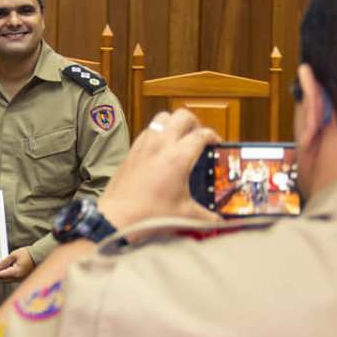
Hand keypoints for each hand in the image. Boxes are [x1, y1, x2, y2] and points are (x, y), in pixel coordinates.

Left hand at [0, 247, 34, 280]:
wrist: (39, 255)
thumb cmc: (27, 253)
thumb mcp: (14, 255)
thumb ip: (4, 262)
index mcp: (16, 272)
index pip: (1, 274)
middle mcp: (18, 278)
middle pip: (4, 279)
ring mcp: (21, 279)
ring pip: (8, 279)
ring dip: (2, 276)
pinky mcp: (23, 278)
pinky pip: (13, 278)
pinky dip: (8, 275)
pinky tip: (6, 270)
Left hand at [97, 109, 221, 231]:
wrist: (117, 217)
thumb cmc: (149, 215)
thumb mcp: (185, 215)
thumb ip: (207, 216)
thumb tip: (219, 220)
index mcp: (178, 157)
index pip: (202, 134)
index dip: (213, 136)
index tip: (215, 144)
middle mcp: (161, 145)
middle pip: (183, 116)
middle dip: (195, 123)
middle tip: (197, 137)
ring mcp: (144, 145)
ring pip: (162, 117)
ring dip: (174, 123)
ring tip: (179, 138)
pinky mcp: (131, 150)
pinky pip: (147, 130)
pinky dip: (157, 132)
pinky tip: (159, 149)